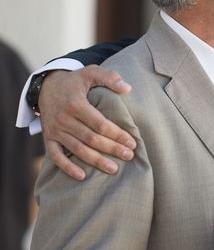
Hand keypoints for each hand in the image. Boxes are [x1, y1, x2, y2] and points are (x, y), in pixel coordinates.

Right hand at [39, 65, 134, 180]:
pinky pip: (55, 156)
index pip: (100, 124)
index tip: (132, 142)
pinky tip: (82, 176)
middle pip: (91, 139)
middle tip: (129, 156)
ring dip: (96, 161)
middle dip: (111, 149)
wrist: (46, 86)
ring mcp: (55, 130)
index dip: (117, 134)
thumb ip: (110, 78)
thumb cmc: (75, 81)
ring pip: (77, 149)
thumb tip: (128, 88)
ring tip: (114, 169)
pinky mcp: (49, 138)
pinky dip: (67, 168)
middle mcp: (64, 119)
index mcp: (76, 104)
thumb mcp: (91, 72)